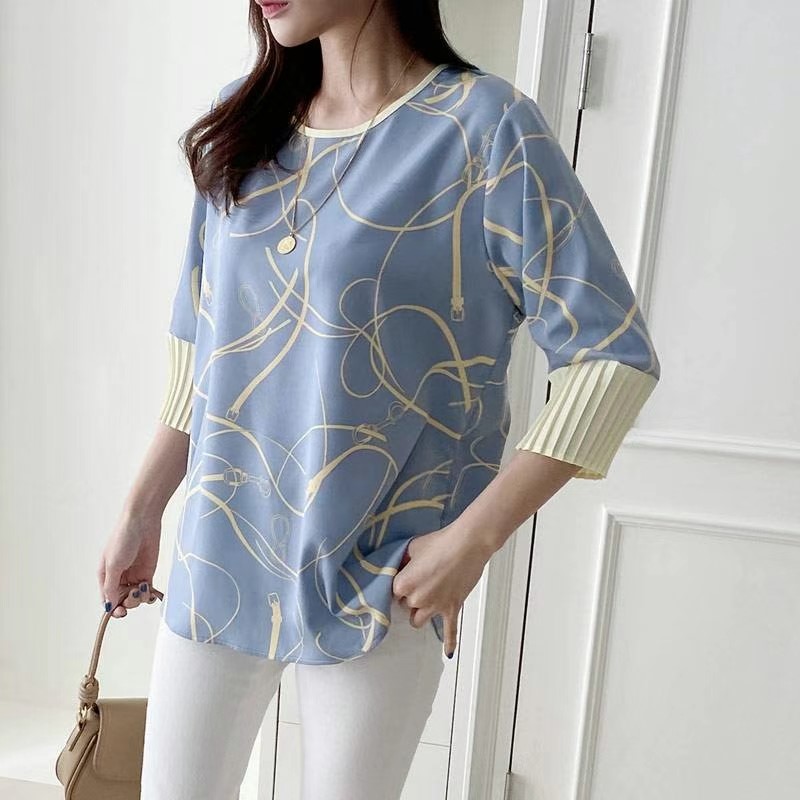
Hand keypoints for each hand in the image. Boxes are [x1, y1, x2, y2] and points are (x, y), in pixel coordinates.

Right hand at [97, 509, 161, 617]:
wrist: (143, 521)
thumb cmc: (123, 538)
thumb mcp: (113, 564)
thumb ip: (111, 587)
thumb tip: (109, 606)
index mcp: (105, 576)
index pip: (107, 600)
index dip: (113, 609)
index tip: (121, 612)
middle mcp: (119, 578)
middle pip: (122, 601)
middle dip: (128, 603)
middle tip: (134, 595)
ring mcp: (134, 576)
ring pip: (135, 598)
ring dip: (139, 598)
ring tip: (143, 588)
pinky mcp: (147, 572)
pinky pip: (147, 591)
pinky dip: (149, 595)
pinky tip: (151, 593)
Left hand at [391, 522, 494, 656]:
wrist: (467, 544)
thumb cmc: (440, 542)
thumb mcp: (413, 547)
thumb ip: (403, 561)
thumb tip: (401, 567)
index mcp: (403, 584)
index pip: (393, 592)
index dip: (400, 584)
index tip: (406, 576)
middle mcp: (416, 599)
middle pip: (406, 606)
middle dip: (411, 597)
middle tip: (423, 581)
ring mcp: (435, 607)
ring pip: (418, 621)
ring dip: (420, 613)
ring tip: (427, 602)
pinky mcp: (452, 609)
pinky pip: (450, 631)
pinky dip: (449, 642)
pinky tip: (448, 652)